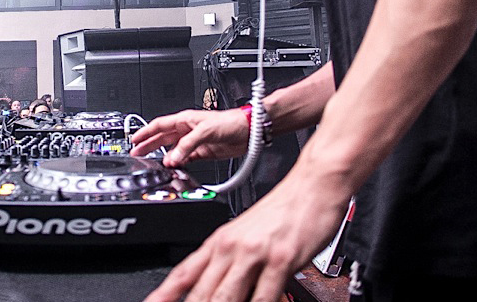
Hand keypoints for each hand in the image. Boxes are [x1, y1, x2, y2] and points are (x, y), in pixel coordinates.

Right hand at [130, 109, 249, 166]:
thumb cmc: (230, 122)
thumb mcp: (205, 131)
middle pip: (163, 138)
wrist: (249, 130)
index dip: (146, 132)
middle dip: (149, 145)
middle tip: (137, 153)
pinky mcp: (204, 152)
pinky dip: (179, 163)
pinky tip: (174, 167)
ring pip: (173, 149)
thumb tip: (172, 159)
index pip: (159, 125)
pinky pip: (186, 158)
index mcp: (185, 120)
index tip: (135, 139)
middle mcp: (188, 130)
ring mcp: (195, 141)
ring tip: (151, 162)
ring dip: (163, 156)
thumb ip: (187, 145)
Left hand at [145, 165, 349, 301]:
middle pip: (201, 293)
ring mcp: (254, 254)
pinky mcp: (281, 260)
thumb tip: (216, 289)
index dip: (164, 294)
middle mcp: (231, 248)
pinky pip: (263, 297)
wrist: (312, 185)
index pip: (183, 274)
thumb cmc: (283, 211)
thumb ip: (229, 263)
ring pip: (226, 298)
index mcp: (219, 241)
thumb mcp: (246, 234)